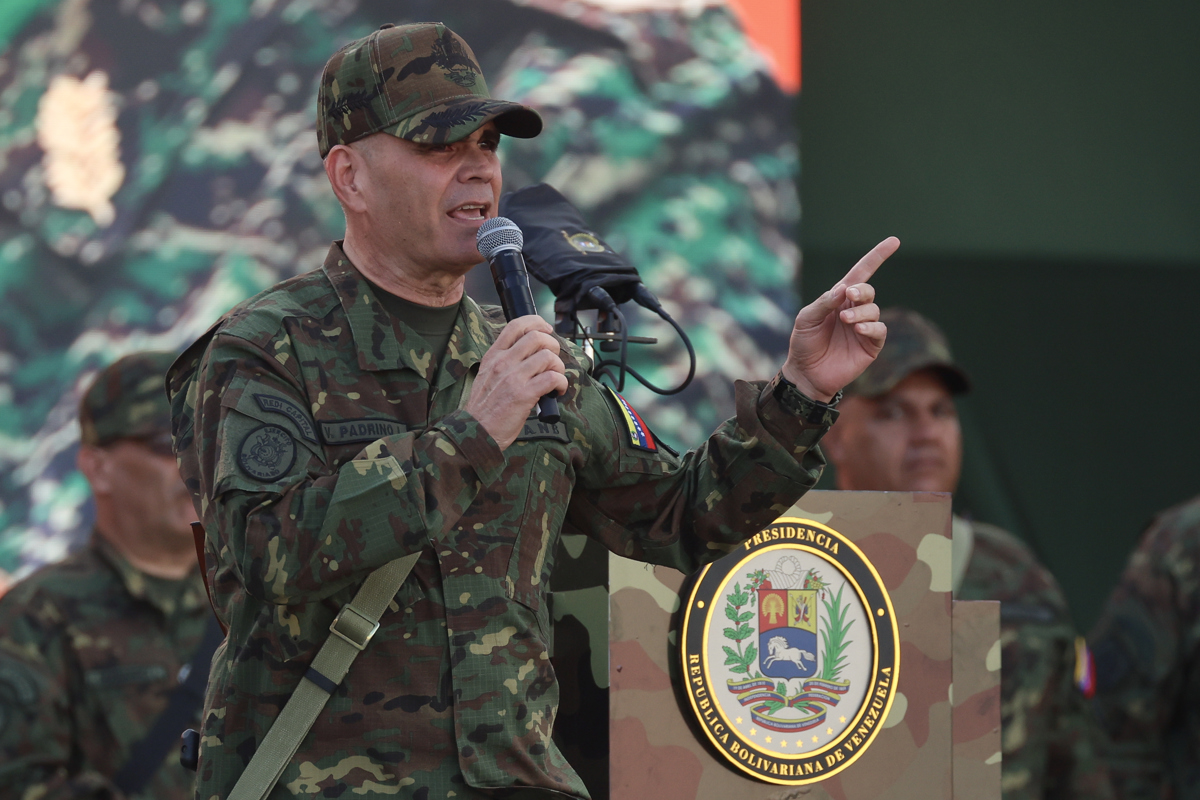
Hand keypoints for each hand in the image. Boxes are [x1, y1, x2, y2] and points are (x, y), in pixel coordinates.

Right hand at [465, 315, 567, 449]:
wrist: (475, 431)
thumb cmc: (484, 408)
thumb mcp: (487, 375)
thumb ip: (504, 362)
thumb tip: (532, 354)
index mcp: (493, 356)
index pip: (516, 325)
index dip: (537, 323)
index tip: (547, 330)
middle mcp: (503, 362)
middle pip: (537, 337)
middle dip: (553, 346)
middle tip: (553, 361)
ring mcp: (513, 377)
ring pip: (548, 356)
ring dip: (559, 367)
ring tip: (555, 380)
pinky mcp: (524, 394)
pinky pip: (553, 378)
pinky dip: (561, 383)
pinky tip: (556, 392)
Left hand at [782, 237, 898, 401]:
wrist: (806, 373)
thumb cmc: (804, 344)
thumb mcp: (806, 318)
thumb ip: (824, 302)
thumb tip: (845, 287)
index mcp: (839, 299)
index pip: (861, 273)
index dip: (877, 257)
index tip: (894, 241)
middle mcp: (854, 310)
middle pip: (868, 291)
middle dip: (861, 291)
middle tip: (850, 295)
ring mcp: (863, 328)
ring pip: (874, 310)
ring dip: (861, 311)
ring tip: (846, 320)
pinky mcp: (870, 345)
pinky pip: (880, 330)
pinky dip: (871, 326)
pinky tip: (858, 329)